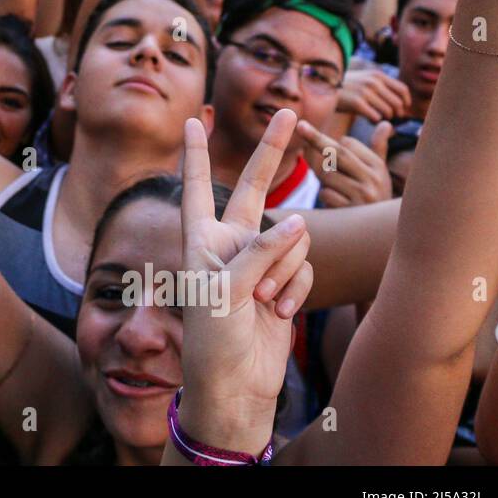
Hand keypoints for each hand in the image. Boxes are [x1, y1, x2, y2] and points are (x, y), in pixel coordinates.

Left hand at [177, 111, 312, 456]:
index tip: (193, 119)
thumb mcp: (225, 291)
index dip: (197, 153)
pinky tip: (280, 313)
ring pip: (292, 238)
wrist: (236, 385)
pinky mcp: (284, 282)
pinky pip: (303, 266)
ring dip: (285, 270)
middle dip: (274, 152)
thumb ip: (260, 252)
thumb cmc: (214, 339)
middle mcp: (230, 243)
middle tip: (289, 111)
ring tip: (262, 302)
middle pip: (257, 187)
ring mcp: (259, 262)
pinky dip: (296, 288)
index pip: (198, 186)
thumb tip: (297, 221)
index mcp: (201, 239)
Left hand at [297, 119, 393, 207]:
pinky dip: (325, 196)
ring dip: (323, 178)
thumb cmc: (375, 196)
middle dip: (317, 138)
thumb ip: (378, 148)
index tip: (322, 146)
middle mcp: (374, 179)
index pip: (347, 144)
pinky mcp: (351, 212)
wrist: (381, 232)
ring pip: (327, 175)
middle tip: (301, 126)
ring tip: (336, 188)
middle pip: (338, 153)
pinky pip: (326, 194)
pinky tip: (336, 204)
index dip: (330, 144)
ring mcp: (363, 196)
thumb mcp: (379, 172)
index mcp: (378, 166)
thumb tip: (385, 123)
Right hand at [335, 68, 411, 122]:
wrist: (322, 86)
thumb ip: (381, 86)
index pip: (403, 90)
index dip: (406, 102)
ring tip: (376, 117)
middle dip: (396, 114)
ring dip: (384, 118)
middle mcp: (374, 82)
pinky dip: (374, 121)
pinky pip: (375, 117)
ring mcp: (365, 92)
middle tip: (390, 118)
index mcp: (378, 75)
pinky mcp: (357, 103)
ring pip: (388, 112)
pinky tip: (367, 120)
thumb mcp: (364, 79)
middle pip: (398, 103)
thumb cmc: (346, 87)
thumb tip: (400, 102)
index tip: (403, 109)